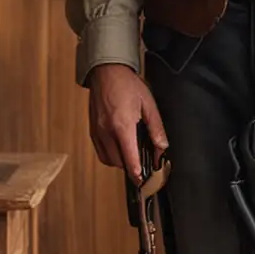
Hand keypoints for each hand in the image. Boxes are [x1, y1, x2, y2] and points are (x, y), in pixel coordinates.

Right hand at [86, 64, 168, 178]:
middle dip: (131, 167)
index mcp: (122, 125)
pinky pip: (101, 152)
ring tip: (132, 155)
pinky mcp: (92, 130)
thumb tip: (162, 147)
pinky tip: (120, 148)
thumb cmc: (128, 85)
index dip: (137, 173)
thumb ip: (156, 128)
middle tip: (143, 165)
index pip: (129, 158)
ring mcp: (97, 131)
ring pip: (108, 159)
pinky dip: (110, 155)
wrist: (106, 72)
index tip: (142, 181)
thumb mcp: (149, 104)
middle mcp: (107, 131)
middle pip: (119, 163)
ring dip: (120, 162)